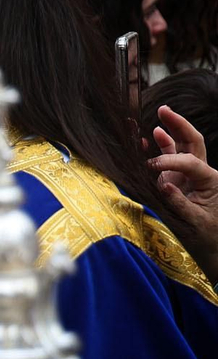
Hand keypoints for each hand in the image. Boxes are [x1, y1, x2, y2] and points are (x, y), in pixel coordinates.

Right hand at [148, 106, 217, 281]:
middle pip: (192, 143)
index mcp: (210, 181)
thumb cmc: (207, 236)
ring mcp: (187, 177)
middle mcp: (201, 174)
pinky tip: (148, 139)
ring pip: (181, 148)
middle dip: (179, 125)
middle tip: (164, 110)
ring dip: (169, 132)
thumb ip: (179, 203)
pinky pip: (169, 160)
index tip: (150, 167)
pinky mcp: (175, 181)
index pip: (190, 162)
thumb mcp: (195, 223)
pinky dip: (159, 148)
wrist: (211, 247)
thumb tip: (162, 184)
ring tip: (158, 119)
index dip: (170, 161)